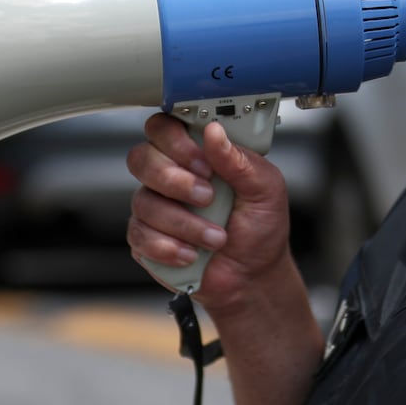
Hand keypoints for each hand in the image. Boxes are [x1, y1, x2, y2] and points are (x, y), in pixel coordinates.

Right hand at [126, 111, 290, 309]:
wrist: (254, 276)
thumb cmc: (260, 228)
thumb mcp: (266, 189)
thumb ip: (240, 160)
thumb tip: (215, 132)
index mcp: (200, 154)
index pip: (166, 128)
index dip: (175, 140)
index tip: (203, 163)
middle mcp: (172, 175)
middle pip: (141, 158)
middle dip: (173, 180)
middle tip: (207, 197)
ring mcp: (156, 206)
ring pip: (143, 200)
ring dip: (184, 223)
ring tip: (216, 237)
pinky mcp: (146, 238)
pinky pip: (139, 234)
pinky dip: (169, 247)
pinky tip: (192, 253)